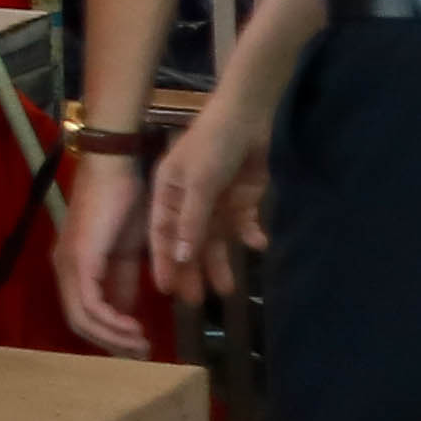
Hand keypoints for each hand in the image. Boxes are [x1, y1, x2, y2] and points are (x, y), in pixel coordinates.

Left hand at [57, 150, 159, 357]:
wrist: (118, 170)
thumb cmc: (124, 205)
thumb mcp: (128, 254)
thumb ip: (124, 283)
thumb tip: (129, 314)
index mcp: (74, 267)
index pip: (82, 315)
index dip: (108, 336)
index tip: (138, 349)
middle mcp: (64, 268)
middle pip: (79, 322)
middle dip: (111, 344)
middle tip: (142, 353)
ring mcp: (68, 263)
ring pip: (82, 318)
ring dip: (114, 337)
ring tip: (142, 344)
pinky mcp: (79, 259)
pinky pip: (91, 304)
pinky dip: (113, 322)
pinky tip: (136, 326)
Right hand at [149, 110, 268, 292]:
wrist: (247, 118)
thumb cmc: (212, 146)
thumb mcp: (198, 184)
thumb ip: (191, 221)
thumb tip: (180, 258)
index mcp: (168, 193)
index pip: (162, 233)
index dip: (163, 261)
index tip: (165, 290)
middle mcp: (189, 201)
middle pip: (189, 241)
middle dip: (193, 269)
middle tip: (197, 302)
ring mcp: (216, 201)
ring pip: (217, 239)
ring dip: (222, 262)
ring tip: (228, 290)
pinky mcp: (241, 200)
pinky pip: (244, 225)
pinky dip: (250, 236)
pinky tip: (258, 244)